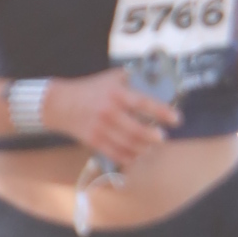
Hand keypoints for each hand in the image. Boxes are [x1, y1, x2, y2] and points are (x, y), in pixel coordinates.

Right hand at [31, 69, 181, 165]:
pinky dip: (129, 158)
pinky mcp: (94, 141)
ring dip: (143, 148)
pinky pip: (115, 154)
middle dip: (153, 137)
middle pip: (137, 130)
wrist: (61, 104)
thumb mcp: (110, 78)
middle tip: (162, 137)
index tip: (176, 119)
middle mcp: (109, 112)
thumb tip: (155, 79)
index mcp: (115, 93)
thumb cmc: (90, 89)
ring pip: (128, 145)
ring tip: (150, 146)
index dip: (162, 112)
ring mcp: (101, 128)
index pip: (143, 103)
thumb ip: (131, 79)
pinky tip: (136, 156)